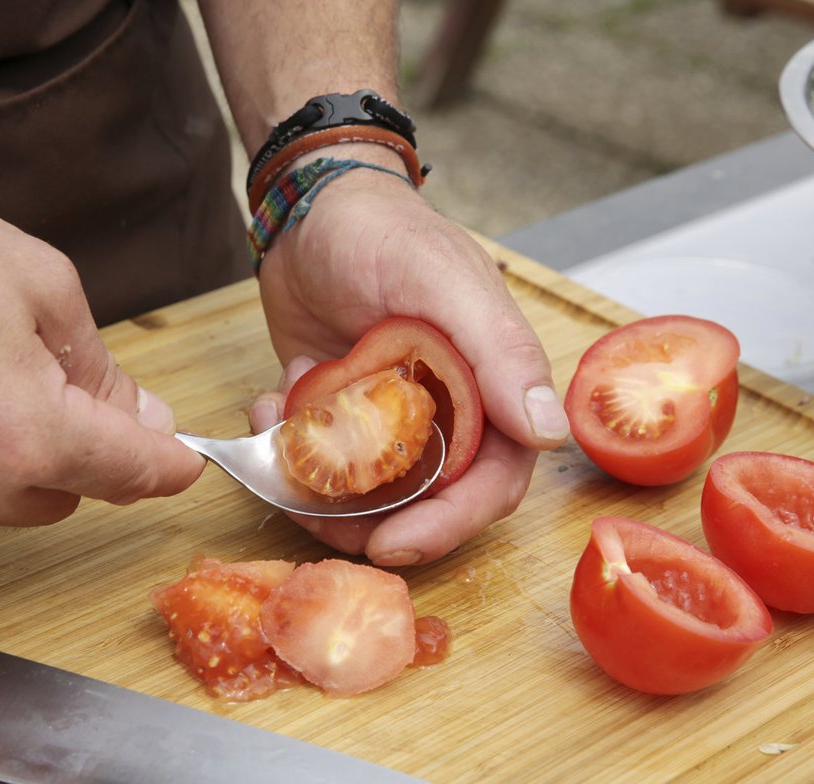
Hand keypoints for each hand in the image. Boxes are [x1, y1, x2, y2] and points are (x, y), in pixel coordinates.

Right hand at [0, 138, 204, 532]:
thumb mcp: (39, 283)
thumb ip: (100, 367)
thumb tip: (138, 416)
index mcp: (25, 436)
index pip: (129, 472)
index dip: (167, 465)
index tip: (183, 461)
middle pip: (67, 493)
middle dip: (81, 447)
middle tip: (60, 378)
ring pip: (1, 499)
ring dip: (12, 454)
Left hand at [250, 152, 570, 564]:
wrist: (307, 209)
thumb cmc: (383, 232)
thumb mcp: (442, 281)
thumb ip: (499, 351)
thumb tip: (549, 432)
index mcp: (491, 387)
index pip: (492, 481)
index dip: (451, 522)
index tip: (396, 543)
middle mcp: (448, 412)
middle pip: (429, 501)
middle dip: (378, 525)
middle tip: (329, 530)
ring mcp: (389, 417)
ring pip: (370, 495)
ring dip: (323, 498)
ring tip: (280, 469)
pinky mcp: (339, 414)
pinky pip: (320, 463)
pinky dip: (288, 457)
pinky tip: (265, 412)